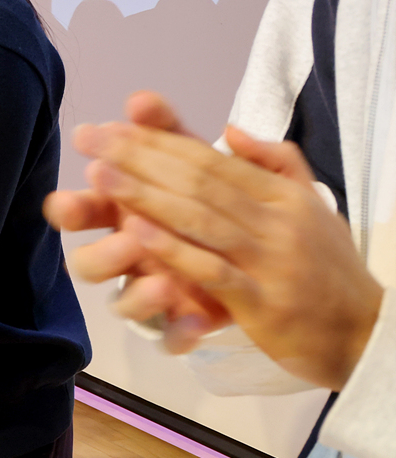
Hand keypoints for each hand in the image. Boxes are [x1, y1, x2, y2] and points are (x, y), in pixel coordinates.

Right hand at [44, 91, 229, 350]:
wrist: (281, 261)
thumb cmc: (221, 205)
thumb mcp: (204, 163)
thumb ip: (170, 132)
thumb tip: (141, 99)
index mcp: (125, 215)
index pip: (81, 212)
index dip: (72, 204)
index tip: (86, 184)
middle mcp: (130, 256)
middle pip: (88, 264)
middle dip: (101, 253)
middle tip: (129, 237)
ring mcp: (153, 293)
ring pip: (122, 304)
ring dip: (138, 295)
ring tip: (166, 285)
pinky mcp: (182, 323)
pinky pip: (170, 338)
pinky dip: (180, 331)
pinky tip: (199, 320)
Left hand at [70, 112, 383, 389]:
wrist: (368, 332)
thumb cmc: (328, 268)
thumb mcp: (310, 206)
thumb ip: (274, 163)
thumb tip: (230, 130)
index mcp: (282, 195)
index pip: (211, 159)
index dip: (159, 141)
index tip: (112, 125)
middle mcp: (276, 220)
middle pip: (198, 181)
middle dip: (138, 157)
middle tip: (90, 137)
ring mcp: (269, 260)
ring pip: (201, 218)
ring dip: (146, 195)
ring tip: (100, 174)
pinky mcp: (262, 301)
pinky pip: (211, 270)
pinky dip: (173, 250)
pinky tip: (136, 234)